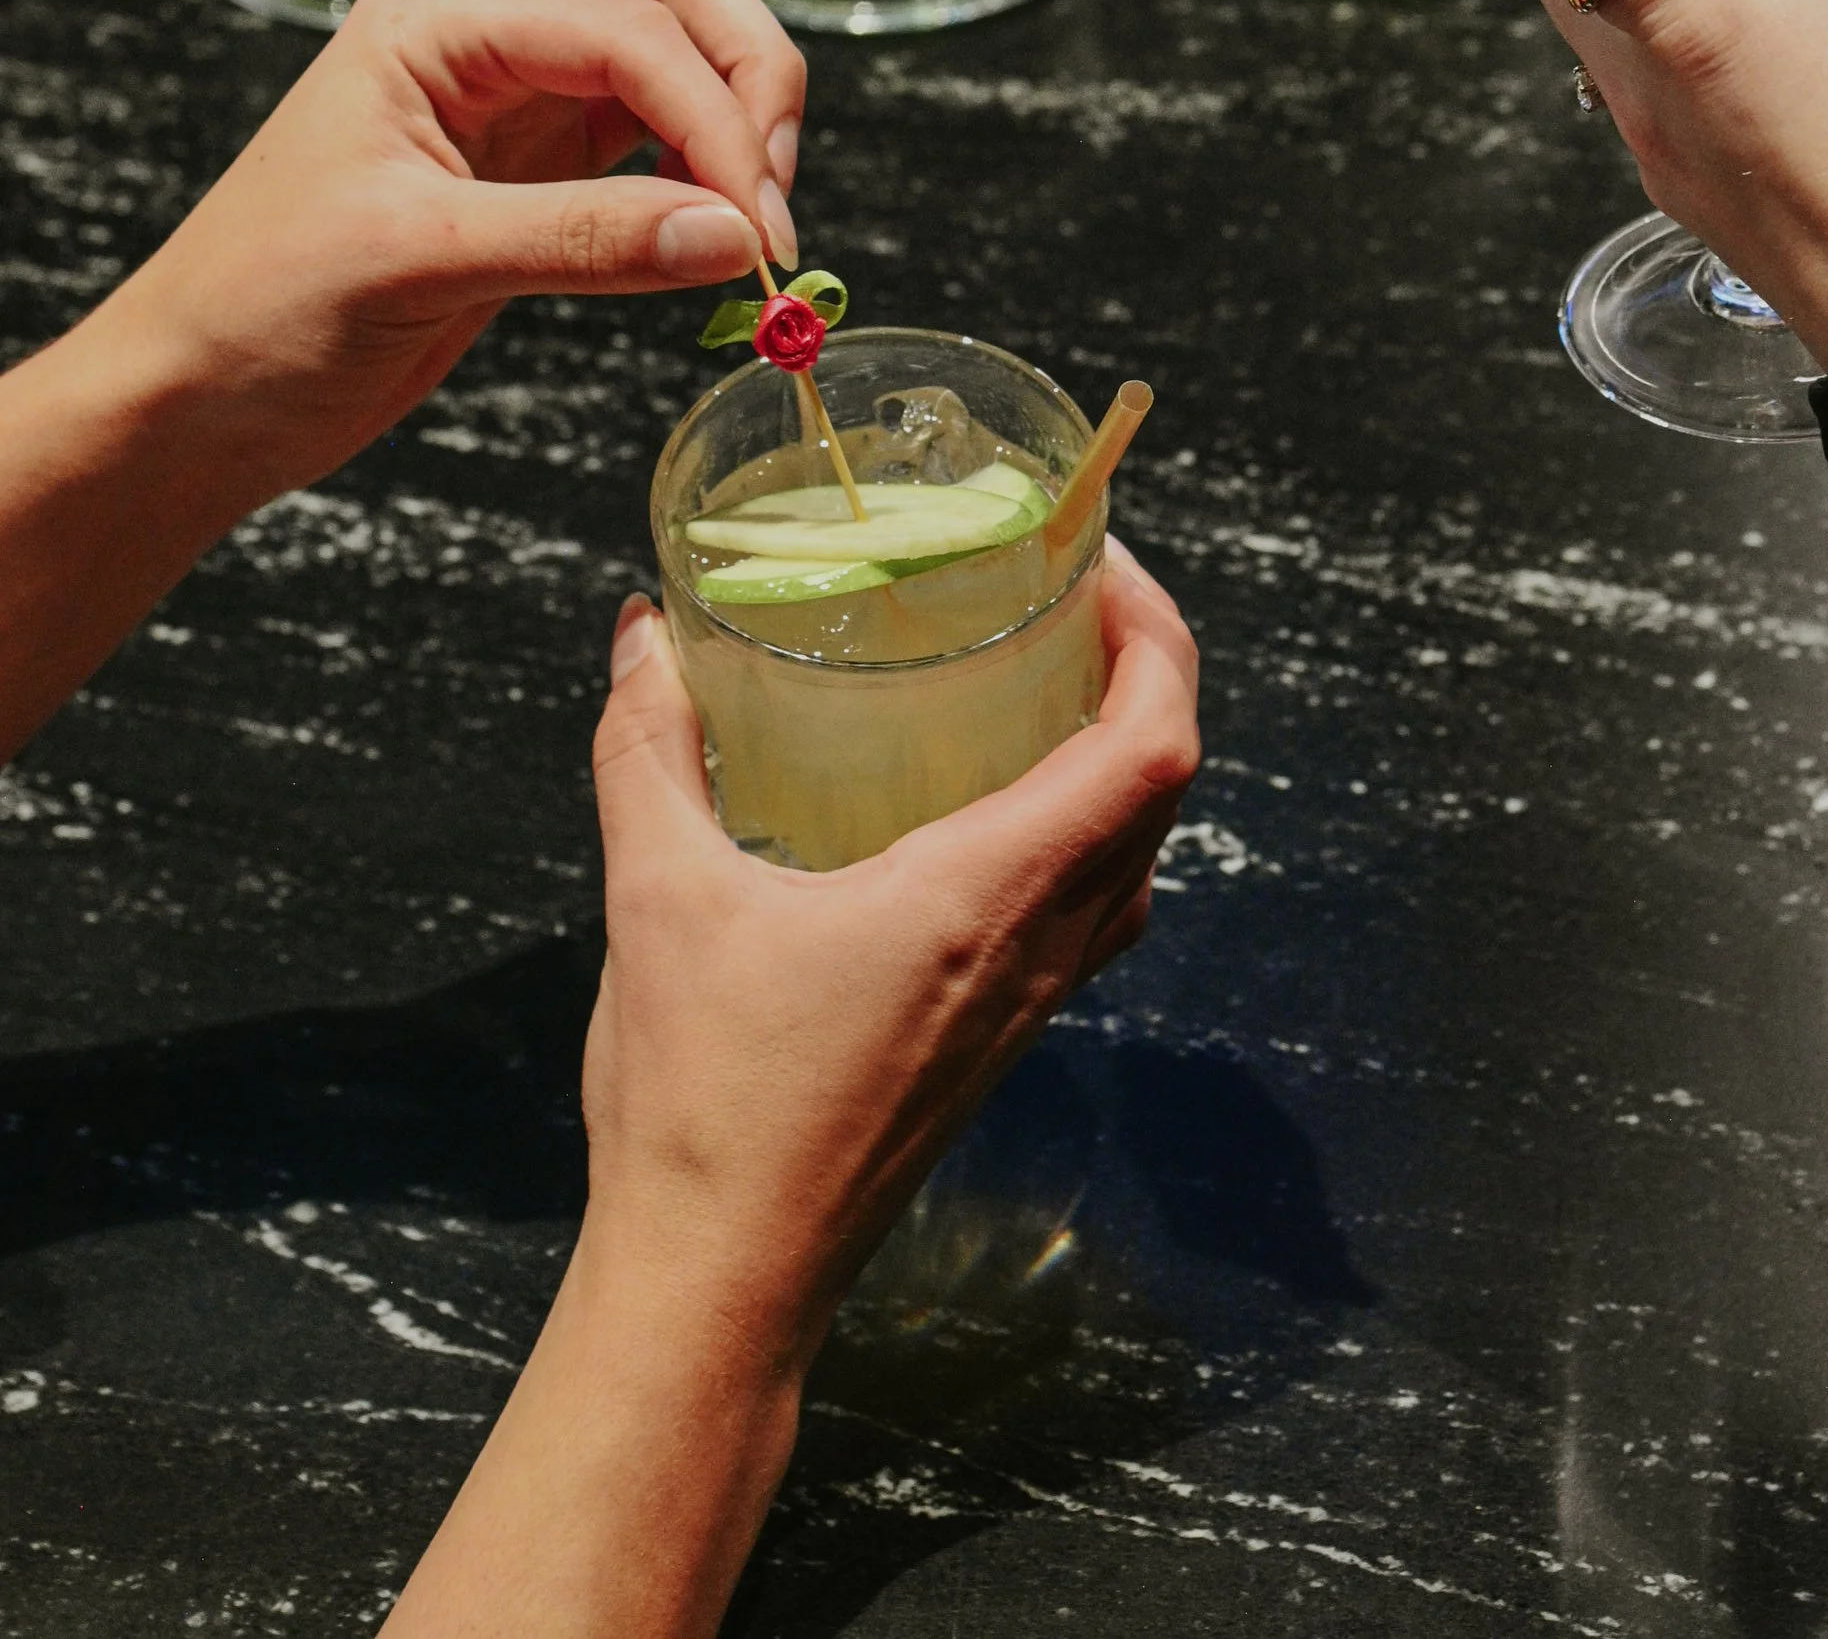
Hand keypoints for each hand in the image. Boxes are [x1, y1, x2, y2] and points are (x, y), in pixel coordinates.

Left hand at [109, 0, 807, 503]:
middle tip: (773, 198)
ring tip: (754, 219)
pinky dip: (708, 165)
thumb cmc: (256, 311)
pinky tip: (719, 228)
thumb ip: (583, 239)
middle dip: (745, 76)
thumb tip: (733, 233)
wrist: (194, 397)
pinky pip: (657, 128)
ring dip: (737, 111)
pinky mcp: (541, 160)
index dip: (713, 116)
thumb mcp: (416, 263)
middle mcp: (483, 31)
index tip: (761, 224)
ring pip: (676, 42)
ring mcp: (516, 92)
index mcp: (435, 20)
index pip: (625, 27)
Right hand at [576, 542, 1199, 1365]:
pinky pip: (1092, 909)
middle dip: (1148, 671)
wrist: (720, 1286)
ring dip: (1125, 753)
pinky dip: (1084, 828)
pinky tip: (994, 806)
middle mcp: (1038, 947)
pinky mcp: (1000, 1039)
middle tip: (1078, 596)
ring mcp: (1030, 1003)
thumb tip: (640, 633)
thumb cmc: (700, 1106)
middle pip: (1163, 787)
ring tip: (1050, 678)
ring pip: (1136, 854)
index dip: (1159, 636)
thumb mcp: (658, 898)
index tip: (1101, 565)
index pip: (1151, 746)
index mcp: (986, 897)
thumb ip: (650, 751)